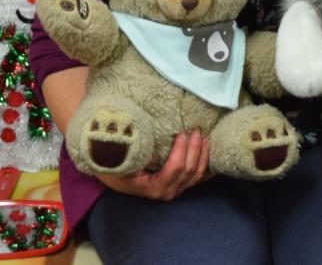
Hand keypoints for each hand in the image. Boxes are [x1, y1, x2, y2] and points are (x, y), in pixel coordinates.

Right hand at [96, 130, 211, 200]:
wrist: (112, 176)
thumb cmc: (113, 165)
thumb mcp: (117, 159)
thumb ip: (131, 149)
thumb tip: (141, 132)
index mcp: (153, 187)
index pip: (175, 168)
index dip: (181, 150)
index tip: (180, 132)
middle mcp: (166, 192)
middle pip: (189, 171)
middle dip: (195, 149)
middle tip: (195, 129)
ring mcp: (173, 190)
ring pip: (197, 175)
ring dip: (202, 155)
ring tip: (204, 137)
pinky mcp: (177, 186)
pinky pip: (197, 177)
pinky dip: (205, 164)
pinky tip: (209, 152)